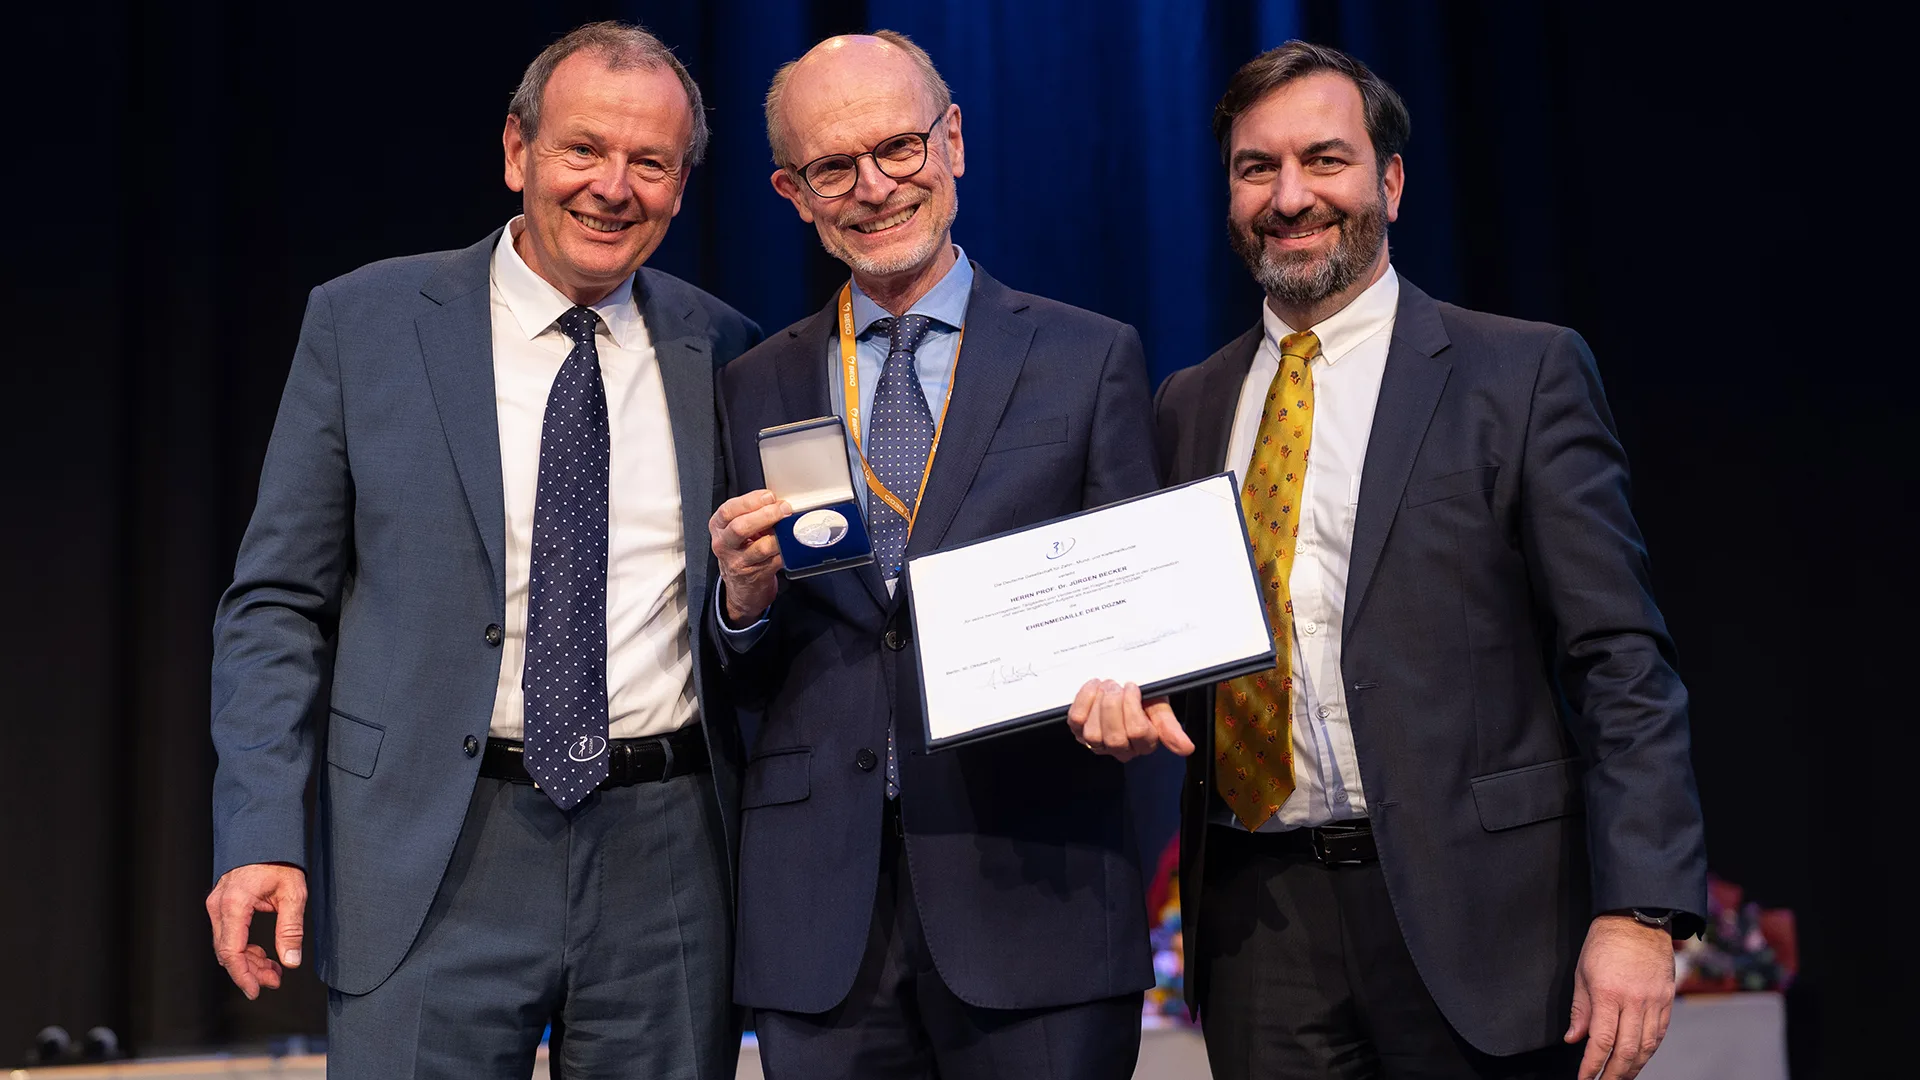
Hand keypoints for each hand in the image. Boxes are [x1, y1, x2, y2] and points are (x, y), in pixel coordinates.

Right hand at [205, 862, 307, 999]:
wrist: (266, 833)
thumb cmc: (279, 858)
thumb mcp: (293, 893)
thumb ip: (291, 929)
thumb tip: (291, 960)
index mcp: (235, 903)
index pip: (231, 951)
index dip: (243, 975)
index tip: (255, 991)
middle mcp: (219, 905)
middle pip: (227, 952)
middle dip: (249, 971)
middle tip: (274, 980)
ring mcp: (217, 904)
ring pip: (226, 946)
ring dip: (248, 961)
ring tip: (273, 970)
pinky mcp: (221, 904)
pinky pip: (228, 934)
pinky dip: (244, 948)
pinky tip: (263, 954)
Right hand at [710, 490, 789, 623]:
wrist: (741, 584)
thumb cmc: (741, 549)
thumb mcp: (737, 528)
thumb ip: (751, 512)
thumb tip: (777, 501)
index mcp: (718, 527)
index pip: (728, 510)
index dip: (751, 501)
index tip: (769, 496)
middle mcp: (725, 544)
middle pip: (740, 527)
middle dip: (766, 515)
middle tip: (784, 509)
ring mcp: (739, 562)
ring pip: (761, 547)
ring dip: (780, 535)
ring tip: (791, 526)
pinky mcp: (756, 574)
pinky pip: (776, 560)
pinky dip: (787, 550)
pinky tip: (792, 543)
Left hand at [1066, 680, 1194, 761]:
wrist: (1124, 687)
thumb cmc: (1144, 698)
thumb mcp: (1160, 707)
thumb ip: (1170, 726)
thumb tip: (1187, 748)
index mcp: (1144, 744)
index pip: (1138, 733)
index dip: (1132, 707)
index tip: (1132, 686)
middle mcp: (1121, 750)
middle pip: (1115, 738)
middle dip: (1113, 707)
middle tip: (1117, 685)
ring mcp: (1098, 744)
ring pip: (1093, 734)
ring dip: (1098, 704)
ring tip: (1107, 686)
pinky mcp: (1079, 733)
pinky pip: (1076, 722)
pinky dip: (1083, 700)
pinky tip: (1094, 687)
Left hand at [1565, 914, 1676, 1079]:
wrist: (1636, 919)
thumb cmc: (1604, 943)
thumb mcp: (1582, 973)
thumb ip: (1580, 1009)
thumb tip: (1574, 1038)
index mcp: (1608, 993)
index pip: (1602, 1041)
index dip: (1592, 1065)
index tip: (1585, 1078)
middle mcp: (1634, 1001)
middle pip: (1627, 1050)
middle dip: (1614, 1073)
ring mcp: (1654, 1001)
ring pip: (1647, 1046)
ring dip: (1634, 1067)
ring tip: (1621, 1076)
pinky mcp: (1667, 999)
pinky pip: (1660, 1033)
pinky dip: (1649, 1050)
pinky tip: (1639, 1058)